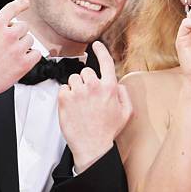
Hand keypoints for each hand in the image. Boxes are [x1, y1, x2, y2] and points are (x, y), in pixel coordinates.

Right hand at [0, 0, 40, 103]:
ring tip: (11, 54)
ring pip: (30, 39)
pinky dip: (32, 55)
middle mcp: (8, 35)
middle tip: (7, 44)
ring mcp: (17, 49)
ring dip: (23, 45)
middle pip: (23, 26)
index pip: (12, 8)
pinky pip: (37, 53)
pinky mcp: (24, 64)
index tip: (26, 3)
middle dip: (17, 33)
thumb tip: (1, 20)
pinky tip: (22, 59)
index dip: (21, 4)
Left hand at [58, 41, 131, 172]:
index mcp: (110, 88)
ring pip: (73, 79)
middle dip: (86, 81)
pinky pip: (63, 88)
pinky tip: (73, 107)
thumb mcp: (126, 112)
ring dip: (76, 89)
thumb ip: (124, 94)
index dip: (101, 51)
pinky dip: (66, 96)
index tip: (96, 45)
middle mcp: (94, 86)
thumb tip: (117, 84)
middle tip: (88, 97)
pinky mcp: (64, 99)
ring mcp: (78, 92)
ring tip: (80, 104)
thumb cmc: (108, 131)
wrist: (92, 146)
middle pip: (86, 72)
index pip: (106, 62)